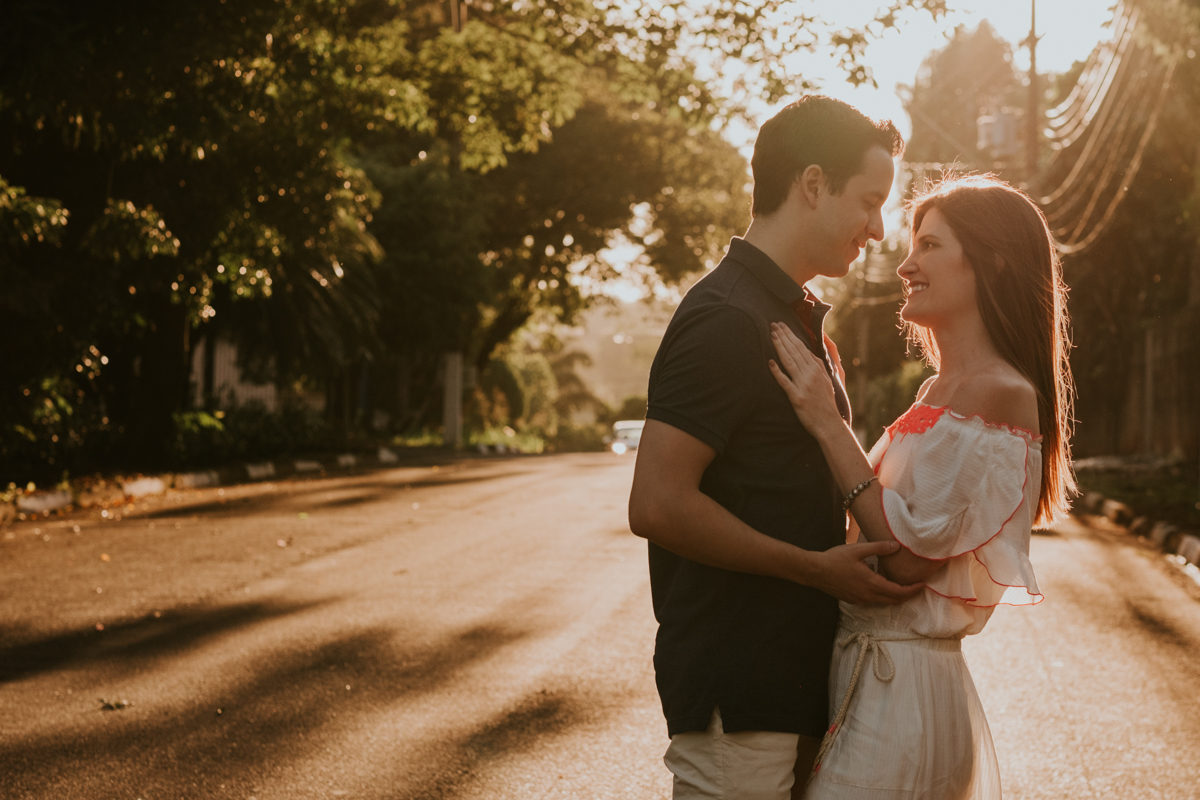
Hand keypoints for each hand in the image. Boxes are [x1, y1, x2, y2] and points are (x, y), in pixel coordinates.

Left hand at [768, 323, 843, 433]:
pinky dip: (777, 372)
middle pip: (795, 351)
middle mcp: (811, 374)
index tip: (782, 326)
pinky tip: (770, 362)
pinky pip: (785, 382)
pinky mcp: (797, 397)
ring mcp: (804, 385)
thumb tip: (809, 353)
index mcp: (817, 369)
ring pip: (789, 361)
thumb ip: (819, 366)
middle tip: (773, 324)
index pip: (802, 348)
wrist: (829, 424)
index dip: (791, 335)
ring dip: (780, 346)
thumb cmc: (826, 403)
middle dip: (783, 336)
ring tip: (771, 335)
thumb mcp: (827, 381)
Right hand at [806, 540, 923, 604]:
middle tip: (916, 586)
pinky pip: (873, 600)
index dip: (913, 590)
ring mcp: (860, 600)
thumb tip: (897, 546)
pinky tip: (878, 582)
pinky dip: (881, 594)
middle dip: (907, 594)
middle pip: (894, 600)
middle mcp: (868, 596)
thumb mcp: (858, 550)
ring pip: (883, 602)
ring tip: (900, 583)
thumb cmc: (835, 559)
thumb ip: (879, 548)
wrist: (815, 571)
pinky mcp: (853, 600)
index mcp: (871, 584)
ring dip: (894, 595)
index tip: (922, 584)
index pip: (899, 592)